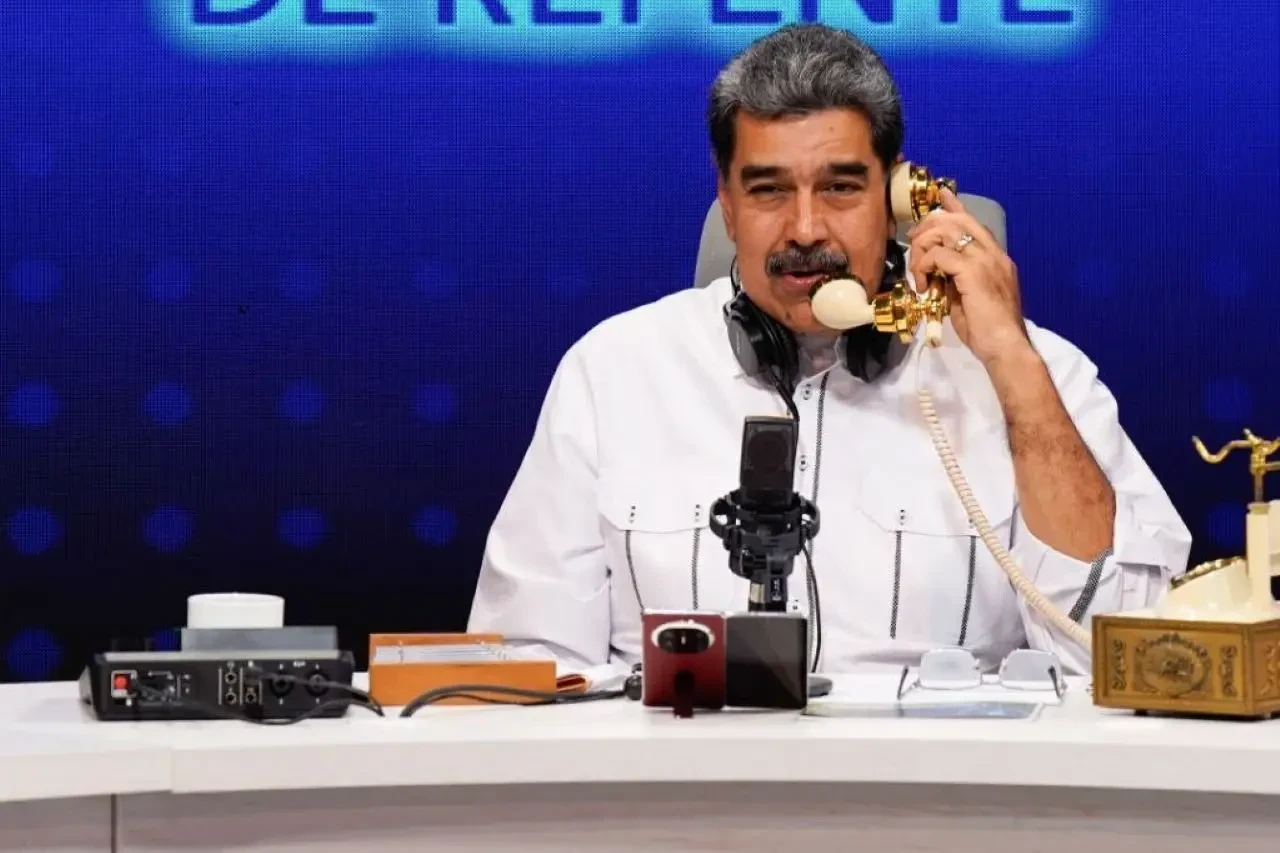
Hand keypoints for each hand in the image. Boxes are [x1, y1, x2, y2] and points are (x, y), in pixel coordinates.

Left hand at [906, 188, 1030, 366]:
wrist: (1006, 347)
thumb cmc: (988, 331)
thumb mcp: (969, 299)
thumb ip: (956, 281)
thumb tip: (938, 274)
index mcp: (995, 258)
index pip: (973, 222)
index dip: (955, 206)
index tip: (941, 194)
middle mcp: (992, 254)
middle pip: (955, 220)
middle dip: (928, 227)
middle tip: (913, 244)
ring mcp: (984, 260)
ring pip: (945, 232)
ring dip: (923, 249)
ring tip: (919, 273)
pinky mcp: (972, 272)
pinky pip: (939, 255)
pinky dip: (925, 267)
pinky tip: (925, 286)